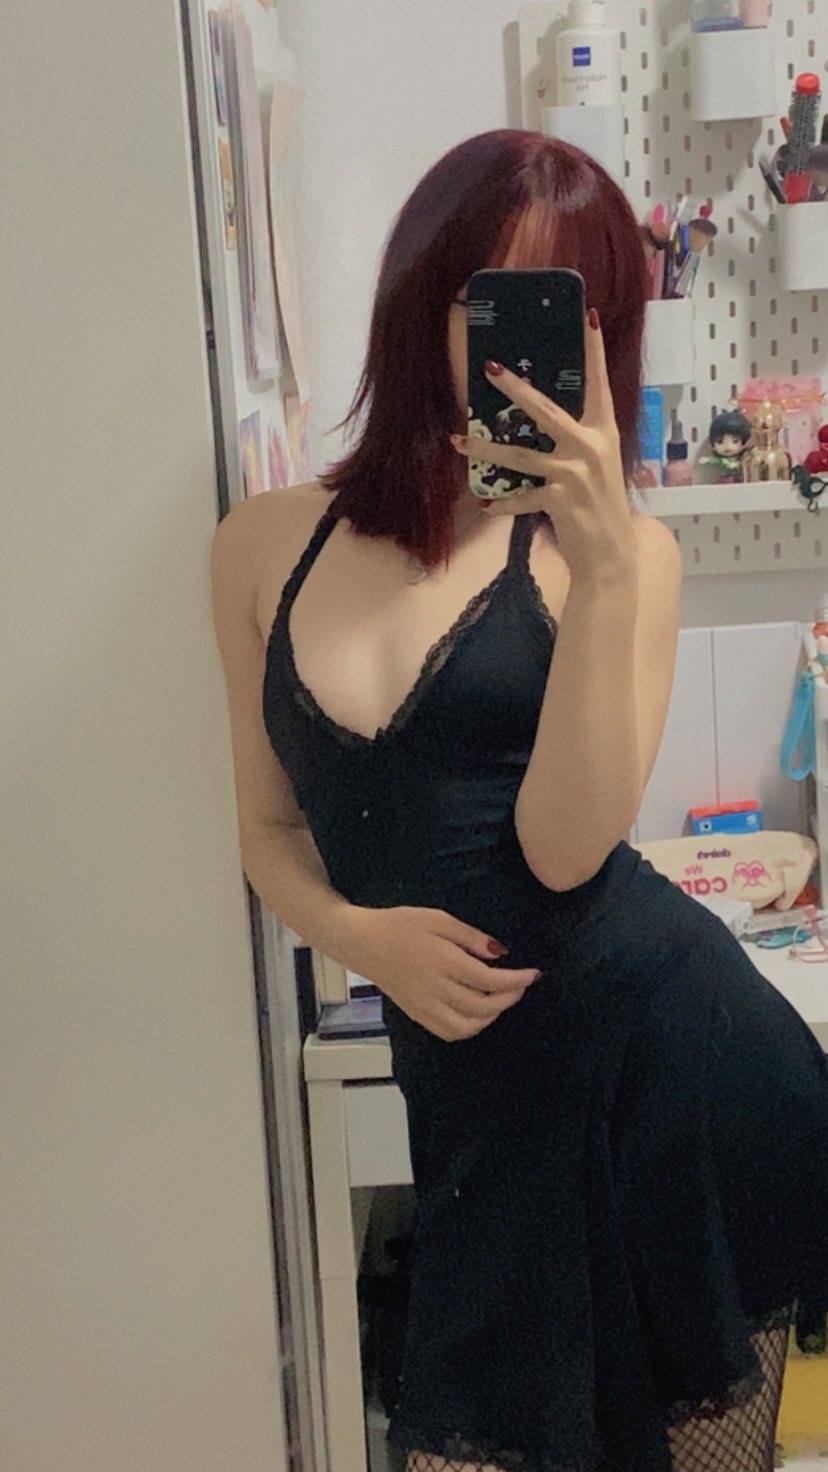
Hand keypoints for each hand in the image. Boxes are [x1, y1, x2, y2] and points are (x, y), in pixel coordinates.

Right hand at [339, 906, 541, 1042]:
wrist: (362, 942)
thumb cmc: (401, 925)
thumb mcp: (438, 918)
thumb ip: (471, 937)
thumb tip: (500, 954)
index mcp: (443, 961)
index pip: (489, 980)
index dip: (516, 980)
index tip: (533, 974)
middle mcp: (435, 989)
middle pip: (482, 1006)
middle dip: (509, 998)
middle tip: (521, 984)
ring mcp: (425, 1006)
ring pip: (468, 1025)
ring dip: (492, 1016)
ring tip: (502, 999)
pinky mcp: (417, 1015)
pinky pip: (450, 1032)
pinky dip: (471, 1028)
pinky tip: (479, 1014)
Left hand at [451, 309, 636, 586]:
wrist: (612, 553)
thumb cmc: (600, 507)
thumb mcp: (597, 466)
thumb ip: (576, 442)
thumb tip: (543, 420)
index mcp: (603, 432)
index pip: (598, 384)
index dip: (593, 351)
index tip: (586, 318)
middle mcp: (590, 447)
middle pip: (545, 410)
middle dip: (516, 388)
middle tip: (491, 367)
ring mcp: (574, 473)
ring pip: (519, 455)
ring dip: (485, 449)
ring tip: (458, 442)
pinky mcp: (559, 499)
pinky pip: (520, 497)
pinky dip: (502, 503)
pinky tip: (486, 504)